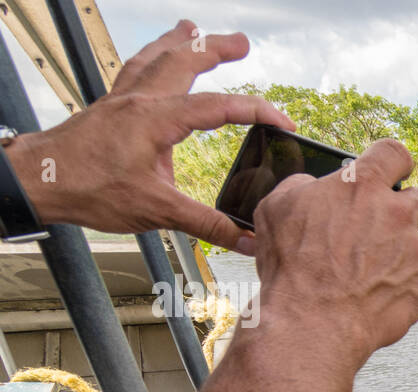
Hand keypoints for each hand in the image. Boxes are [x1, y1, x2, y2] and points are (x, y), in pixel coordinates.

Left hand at [4, 20, 293, 252]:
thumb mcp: (156, 210)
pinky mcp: (108, 107)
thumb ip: (206, 225)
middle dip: (216, 48)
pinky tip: (154, 60)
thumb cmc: (88, 189)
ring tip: (195, 30)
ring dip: (180, 41)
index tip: (283, 121)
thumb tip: (246, 240)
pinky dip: (151, 58)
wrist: (39, 180)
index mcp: (155, 118)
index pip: (218, 107)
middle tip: (242, 43)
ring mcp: (121, 99)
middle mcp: (139, 100)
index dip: (256, 111)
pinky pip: (134, 69)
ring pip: (155, 56)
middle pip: (184, 59)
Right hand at [251, 138, 417, 373]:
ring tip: (366, 274)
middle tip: (381, 228)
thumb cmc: (291, 268)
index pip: (394, 154)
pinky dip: (400, 287)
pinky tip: (372, 297)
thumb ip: (303, 185)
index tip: (392, 171)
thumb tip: (315, 185)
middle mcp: (397, 214)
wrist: (312, 324)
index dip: (393, 162)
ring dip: (398, 254)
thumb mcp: (277, 208)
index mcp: (363, 186)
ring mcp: (416, 252)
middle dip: (405, 210)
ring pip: (417, 244)